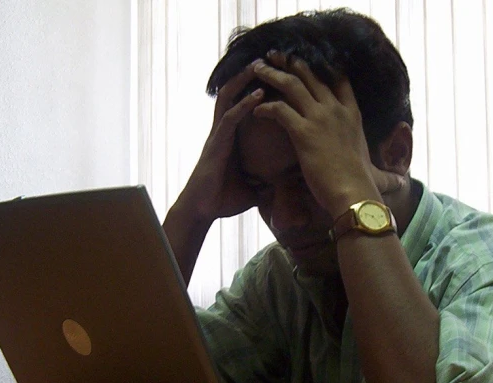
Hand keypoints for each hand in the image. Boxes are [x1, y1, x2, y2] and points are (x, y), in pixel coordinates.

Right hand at [178, 61, 264, 222]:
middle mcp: (224, 131)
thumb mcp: (255, 187)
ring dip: (245, 81)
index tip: (276, 76)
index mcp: (233, 138)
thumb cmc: (224, 199)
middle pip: (236, 94)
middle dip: (251, 76)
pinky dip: (243, 104)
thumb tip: (291, 182)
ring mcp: (218, 135)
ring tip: (262, 66)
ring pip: (229, 98)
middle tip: (270, 60)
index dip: (259, 89)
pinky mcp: (216, 144)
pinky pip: (230, 118)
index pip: (245, 105)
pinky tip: (258, 94)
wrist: (201, 212)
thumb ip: (270, 179)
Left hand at [251, 52, 403, 216]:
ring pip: (292, 84)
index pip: (338, 77)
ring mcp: (320, 118)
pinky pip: (279, 109)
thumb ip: (371, 158)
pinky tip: (257, 111)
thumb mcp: (370, 163)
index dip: (322, 65)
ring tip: (258, 69)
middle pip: (311, 74)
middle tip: (275, 55)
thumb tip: (390, 176)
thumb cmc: (361, 185)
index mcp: (353, 113)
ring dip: (272, 74)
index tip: (306, 59)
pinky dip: (265, 107)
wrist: (354, 194)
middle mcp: (337, 110)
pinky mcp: (303, 132)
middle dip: (291, 61)